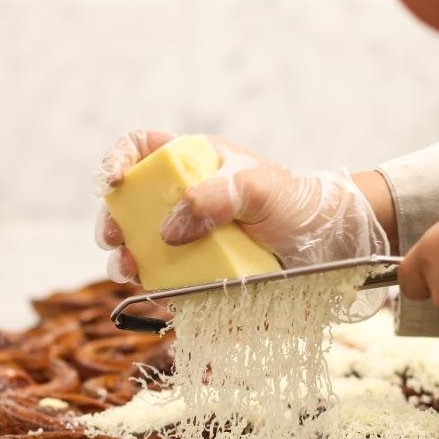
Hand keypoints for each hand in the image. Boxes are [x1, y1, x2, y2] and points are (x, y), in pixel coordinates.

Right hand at [92, 130, 388, 281]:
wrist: (327, 244)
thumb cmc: (295, 203)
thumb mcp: (257, 188)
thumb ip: (212, 198)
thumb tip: (167, 231)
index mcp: (194, 163)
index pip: (141, 149)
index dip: (118, 160)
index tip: (110, 183)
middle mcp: (184, 199)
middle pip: (130, 205)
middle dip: (113, 221)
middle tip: (113, 239)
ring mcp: (190, 237)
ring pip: (141, 246)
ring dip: (126, 259)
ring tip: (129, 270)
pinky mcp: (200, 271)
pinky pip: (167, 279)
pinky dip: (156, 287)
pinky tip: (156, 290)